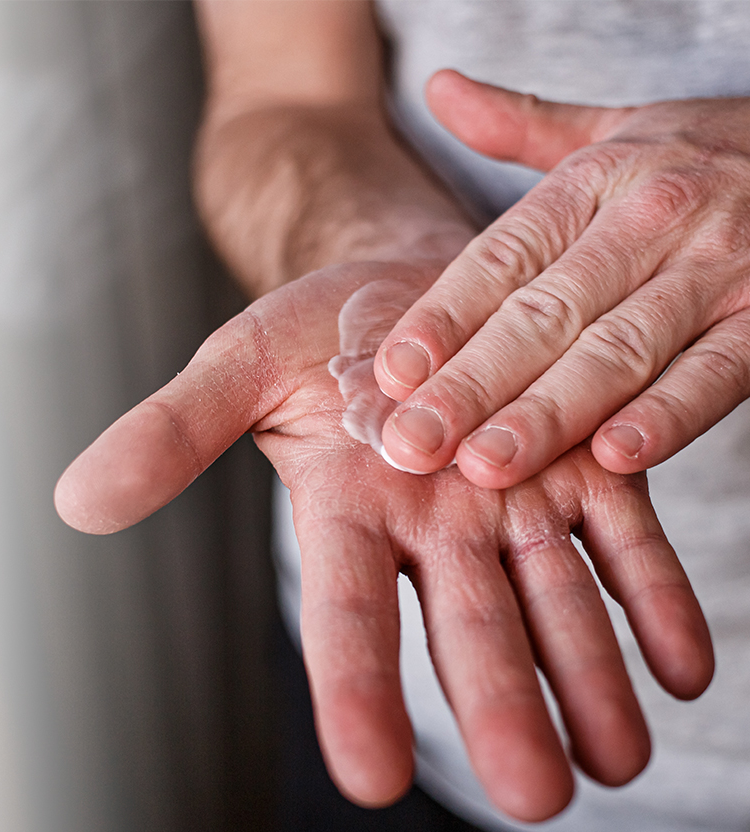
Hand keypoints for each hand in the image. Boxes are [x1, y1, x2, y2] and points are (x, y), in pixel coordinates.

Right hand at [54, 261, 712, 820]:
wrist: (405, 285)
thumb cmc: (313, 333)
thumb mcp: (236, 367)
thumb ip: (171, 435)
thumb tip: (76, 501)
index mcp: (348, 511)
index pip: (344, 614)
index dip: (351, 692)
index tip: (369, 778)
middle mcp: (433, 528)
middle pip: (468, 629)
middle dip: (502, 708)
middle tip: (539, 794)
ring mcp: (512, 503)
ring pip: (554, 603)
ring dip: (591, 681)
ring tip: (620, 761)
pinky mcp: (580, 465)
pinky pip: (621, 540)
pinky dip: (651, 599)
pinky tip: (682, 668)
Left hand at [374, 71, 749, 487]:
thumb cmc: (695, 157)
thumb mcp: (607, 131)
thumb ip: (520, 125)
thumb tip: (439, 90)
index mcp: (596, 181)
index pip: (501, 259)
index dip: (443, 319)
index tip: (393, 375)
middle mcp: (651, 220)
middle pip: (544, 315)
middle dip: (472, 386)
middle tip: (415, 443)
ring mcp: (716, 270)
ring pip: (618, 352)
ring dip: (548, 413)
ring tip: (486, 463)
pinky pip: (715, 373)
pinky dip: (667, 414)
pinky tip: (613, 456)